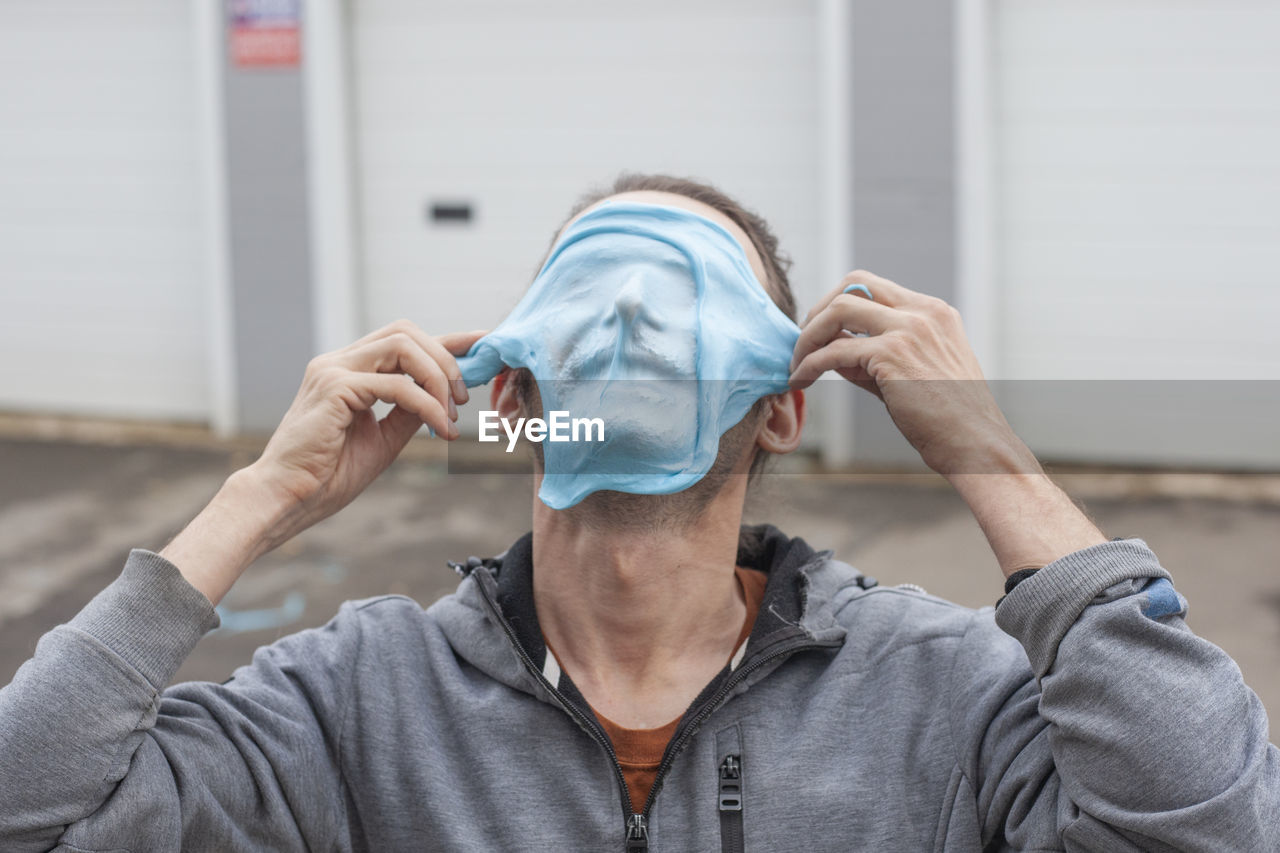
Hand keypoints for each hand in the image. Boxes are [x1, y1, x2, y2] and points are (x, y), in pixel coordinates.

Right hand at [248, 321, 484, 539]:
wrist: (288, 498)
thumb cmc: (328, 475)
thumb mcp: (383, 438)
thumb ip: (409, 412)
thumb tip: (443, 397)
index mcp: (348, 371)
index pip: (403, 341)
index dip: (446, 340)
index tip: (481, 344)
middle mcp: (338, 362)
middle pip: (406, 332)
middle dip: (445, 360)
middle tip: (462, 400)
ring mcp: (333, 370)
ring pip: (402, 346)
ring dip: (437, 377)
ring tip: (450, 414)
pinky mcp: (333, 388)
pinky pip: (396, 385)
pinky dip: (426, 404)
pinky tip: (437, 427)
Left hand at [788, 270, 1025, 477]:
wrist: (975, 445)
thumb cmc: (947, 419)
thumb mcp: (912, 376)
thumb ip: (873, 359)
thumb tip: (831, 352)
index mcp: (933, 312)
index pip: (874, 286)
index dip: (839, 303)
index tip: (821, 331)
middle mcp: (923, 312)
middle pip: (854, 282)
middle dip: (819, 308)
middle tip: (803, 342)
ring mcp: (909, 329)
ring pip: (839, 309)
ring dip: (809, 335)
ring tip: (797, 364)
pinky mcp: (893, 355)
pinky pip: (834, 351)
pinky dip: (809, 364)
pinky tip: (800, 381)